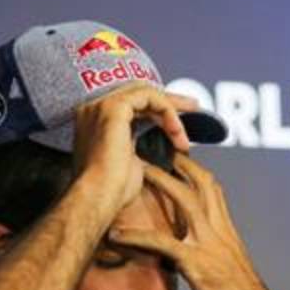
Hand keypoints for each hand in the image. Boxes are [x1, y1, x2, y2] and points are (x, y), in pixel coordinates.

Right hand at [70, 82, 198, 225]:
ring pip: (146, 93)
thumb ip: (141, 145)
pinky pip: (150, 97)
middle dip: (170, 101)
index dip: (158, 109)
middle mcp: (95, 108)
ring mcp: (102, 105)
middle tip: (194, 108)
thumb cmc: (113, 190)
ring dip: (172, 111)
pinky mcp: (114, 107)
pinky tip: (176, 132)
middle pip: (139, 92)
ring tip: (184, 134)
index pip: (132, 103)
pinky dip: (168, 112)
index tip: (179, 121)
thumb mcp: (132, 161)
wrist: (99, 197)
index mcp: (96, 120)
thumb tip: (163, 143)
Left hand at [108, 154, 276, 289]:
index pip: (212, 188)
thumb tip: (196, 242)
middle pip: (200, 183)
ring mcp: (208, 245)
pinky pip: (162, 243)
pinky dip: (137, 237)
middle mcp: (219, 230)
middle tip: (150, 152)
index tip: (176, 156)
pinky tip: (118, 236)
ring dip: (158, 183)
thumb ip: (214, 246)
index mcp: (227, 229)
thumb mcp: (230, 264)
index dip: (194, 169)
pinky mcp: (196, 264)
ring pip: (184, 201)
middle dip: (176, 164)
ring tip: (133, 175)